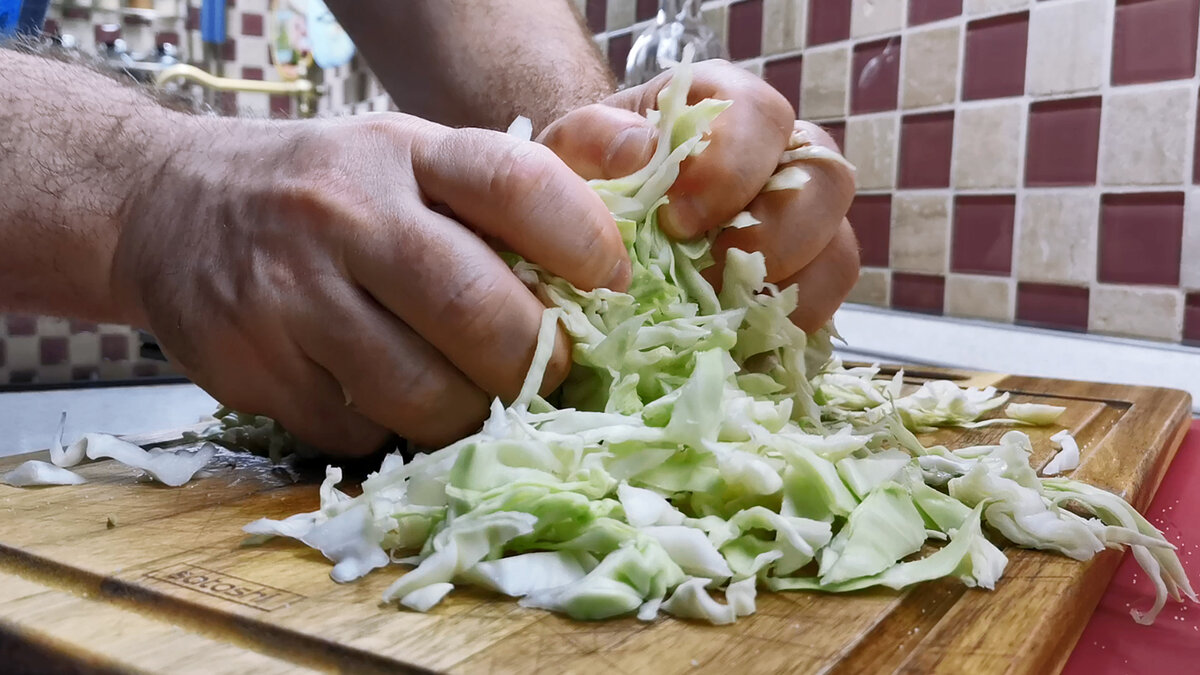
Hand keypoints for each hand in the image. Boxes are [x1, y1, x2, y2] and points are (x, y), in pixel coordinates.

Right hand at [110, 114, 629, 455]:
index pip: (515, 185)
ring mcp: (288, 293)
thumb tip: (643, 161)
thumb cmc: (328, 188)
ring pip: (421, 392)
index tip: (612, 285)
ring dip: (470, 413)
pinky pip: (359, 430)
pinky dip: (390, 429)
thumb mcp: (414, 155)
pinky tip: (383, 393)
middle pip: (476, 311)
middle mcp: (343, 214)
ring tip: (474, 394)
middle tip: (550, 371)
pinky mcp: (250, 366)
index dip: (584, 243)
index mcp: (404, 152)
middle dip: (535, 362)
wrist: (170, 206)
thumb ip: (519, 176)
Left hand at [538, 60, 858, 331]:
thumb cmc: (587, 181)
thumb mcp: (571, 151)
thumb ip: (595, 136)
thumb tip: (641, 151)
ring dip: (791, 289)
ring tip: (726, 313)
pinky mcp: (798, 286)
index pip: (764, 117)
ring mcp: (800, 226)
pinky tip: (738, 341)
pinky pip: (824, 308)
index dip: (733, 167)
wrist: (587, 232)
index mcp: (727, 108)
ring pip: (839, 250)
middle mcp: (780, 160)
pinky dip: (789, 329)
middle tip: (712, 275)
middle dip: (776, 235)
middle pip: (827, 182)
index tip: (678, 219)